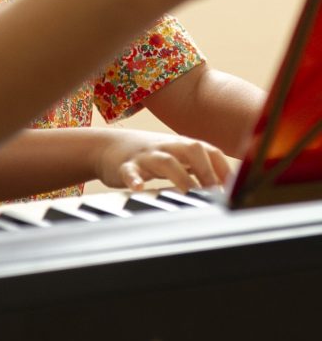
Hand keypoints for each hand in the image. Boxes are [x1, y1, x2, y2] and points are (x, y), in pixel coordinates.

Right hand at [95, 128, 231, 192]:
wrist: (106, 147)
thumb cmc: (148, 156)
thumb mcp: (174, 158)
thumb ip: (198, 170)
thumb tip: (228, 190)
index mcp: (182, 146)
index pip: (210, 151)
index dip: (224, 169)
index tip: (234, 192)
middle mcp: (167, 147)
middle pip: (192, 149)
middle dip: (207, 170)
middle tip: (215, 194)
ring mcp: (146, 156)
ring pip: (165, 160)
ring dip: (180, 176)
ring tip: (188, 192)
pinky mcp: (124, 166)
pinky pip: (129, 171)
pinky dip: (134, 179)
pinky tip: (138, 188)